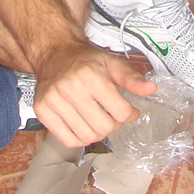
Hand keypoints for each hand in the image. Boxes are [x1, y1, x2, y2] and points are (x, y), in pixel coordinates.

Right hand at [32, 40, 156, 147]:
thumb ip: (132, 79)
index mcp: (90, 75)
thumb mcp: (112, 63)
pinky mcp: (42, 111)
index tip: (128, 110)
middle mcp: (69, 88)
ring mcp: (54, 101)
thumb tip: (151, 89)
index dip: (129, 114)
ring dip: (97, 132)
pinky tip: (82, 124)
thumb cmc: (84, 60)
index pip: (120, 112)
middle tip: (111, 114)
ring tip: (96, 118)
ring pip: (87, 136)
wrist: (54, 53)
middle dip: (113, 124)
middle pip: (104, 127)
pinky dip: (80, 138)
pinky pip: (68, 140)